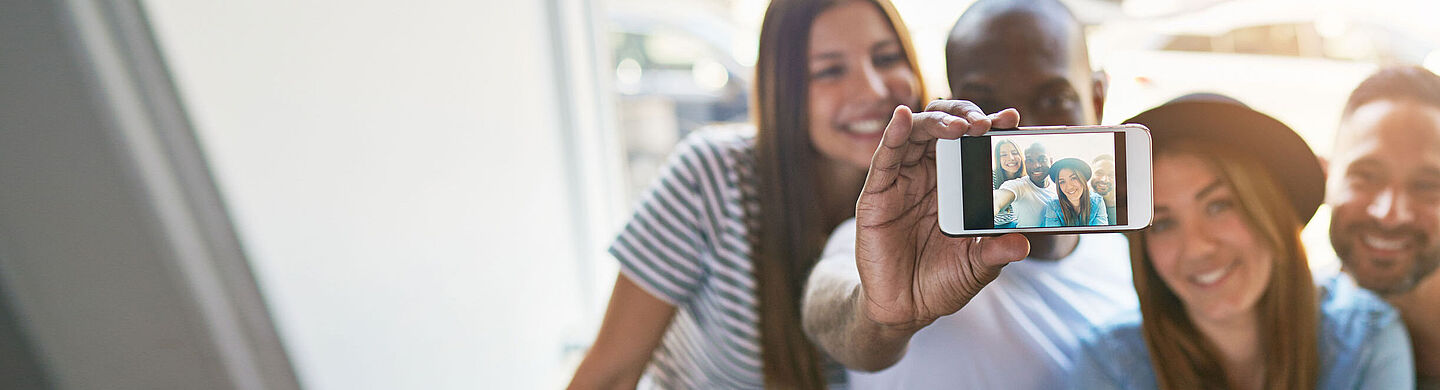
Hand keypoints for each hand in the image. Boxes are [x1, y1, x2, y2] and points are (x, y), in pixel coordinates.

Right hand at [854, 100, 1029, 331]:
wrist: (904, 309)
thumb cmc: (941, 282)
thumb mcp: (977, 267)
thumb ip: (996, 252)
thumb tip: (1023, 243)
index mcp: (958, 184)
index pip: (974, 143)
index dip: (992, 126)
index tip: (1012, 120)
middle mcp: (930, 175)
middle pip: (944, 127)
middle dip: (965, 116)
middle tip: (985, 124)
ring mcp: (903, 180)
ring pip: (917, 132)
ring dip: (937, 121)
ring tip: (959, 127)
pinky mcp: (877, 192)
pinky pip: (885, 156)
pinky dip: (894, 132)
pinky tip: (903, 117)